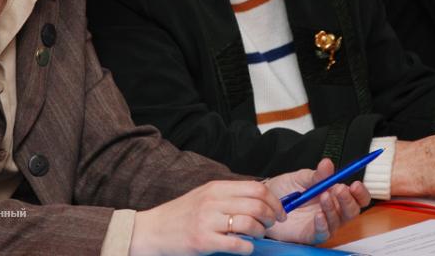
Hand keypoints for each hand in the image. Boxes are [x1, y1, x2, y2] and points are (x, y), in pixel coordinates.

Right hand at [130, 179, 283, 255]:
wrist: (154, 229)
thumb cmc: (182, 214)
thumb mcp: (205, 196)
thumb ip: (229, 195)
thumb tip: (260, 199)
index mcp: (216, 187)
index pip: (256, 188)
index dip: (274, 200)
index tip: (280, 211)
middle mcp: (213, 201)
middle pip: (257, 205)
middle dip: (272, 217)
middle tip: (273, 224)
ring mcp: (208, 221)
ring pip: (249, 223)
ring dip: (261, 232)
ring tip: (258, 235)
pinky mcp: (203, 241)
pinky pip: (237, 245)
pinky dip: (247, 248)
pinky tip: (245, 247)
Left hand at [265, 159, 370, 244]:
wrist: (267, 200)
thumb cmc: (286, 188)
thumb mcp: (301, 177)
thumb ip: (316, 174)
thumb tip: (328, 163)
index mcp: (334, 194)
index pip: (355, 197)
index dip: (360, 193)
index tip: (355, 184)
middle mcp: (332, 210)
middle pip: (352, 211)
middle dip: (348, 200)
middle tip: (339, 190)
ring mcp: (323, 223)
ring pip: (338, 221)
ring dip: (333, 208)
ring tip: (324, 196)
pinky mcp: (312, 234)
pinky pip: (323, 233)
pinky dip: (323, 224)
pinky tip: (319, 215)